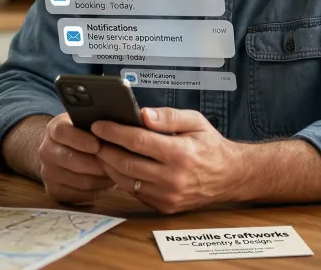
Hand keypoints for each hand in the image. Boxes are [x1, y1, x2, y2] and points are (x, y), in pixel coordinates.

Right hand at [36, 113, 116, 204]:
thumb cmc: (84, 136)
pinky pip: (82, 195)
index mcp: (54, 129)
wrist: (63, 152)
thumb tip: (121, 128)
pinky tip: (106, 182)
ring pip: (82, 181)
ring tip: (117, 172)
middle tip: (117, 163)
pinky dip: (98, 190)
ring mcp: (48, 173)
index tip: (97, 145)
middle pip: (71, 160)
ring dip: (103, 178)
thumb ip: (100, 124)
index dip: (80, 139)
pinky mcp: (54, 192)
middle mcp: (47, 151)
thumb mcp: (88, 123)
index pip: (63, 132)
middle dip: (98, 163)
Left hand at [92, 107, 239, 213]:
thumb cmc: (210, 146)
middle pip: (126, 163)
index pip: (138, 141)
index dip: (114, 132)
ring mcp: (168, 196)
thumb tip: (142, 114)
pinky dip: (122, 178)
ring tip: (100, 150)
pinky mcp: (164, 206)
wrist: (229, 176)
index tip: (98, 124)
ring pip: (126, 181)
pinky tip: (116, 165)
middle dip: (104, 149)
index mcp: (181, 154)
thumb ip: (168, 116)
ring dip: (108, 165)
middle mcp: (173, 178)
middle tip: (92, 138)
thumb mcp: (195, 121)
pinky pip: (135, 192)